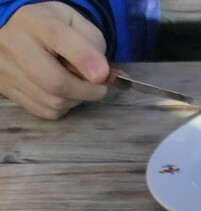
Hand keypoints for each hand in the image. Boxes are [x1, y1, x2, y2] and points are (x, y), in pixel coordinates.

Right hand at [0, 2, 108, 118]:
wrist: (11, 30)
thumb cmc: (50, 26)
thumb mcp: (74, 21)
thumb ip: (91, 41)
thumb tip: (101, 73)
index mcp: (35, 21)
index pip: (58, 37)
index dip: (83, 57)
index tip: (102, 74)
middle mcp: (14, 45)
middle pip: (55, 81)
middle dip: (87, 90)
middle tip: (99, 87)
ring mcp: (7, 71)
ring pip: (52, 101)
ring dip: (76, 99)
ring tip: (78, 86)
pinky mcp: (7, 90)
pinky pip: (44, 111)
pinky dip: (62, 107)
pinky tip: (63, 94)